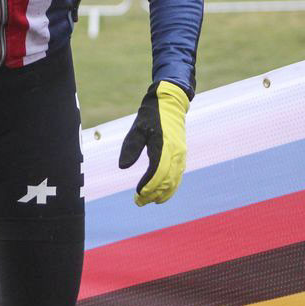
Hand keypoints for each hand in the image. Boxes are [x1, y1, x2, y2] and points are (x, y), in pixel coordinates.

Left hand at [118, 81, 189, 205]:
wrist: (170, 104)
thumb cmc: (151, 116)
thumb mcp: (137, 128)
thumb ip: (130, 147)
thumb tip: (123, 167)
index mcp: (164, 146)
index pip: (157, 172)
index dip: (148, 185)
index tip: (137, 194)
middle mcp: (176, 153)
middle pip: (166, 180)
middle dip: (153, 193)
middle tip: (139, 202)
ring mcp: (181, 155)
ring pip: (174, 181)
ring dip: (162, 193)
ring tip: (148, 201)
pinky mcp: (181, 156)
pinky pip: (178, 176)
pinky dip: (170, 187)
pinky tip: (160, 194)